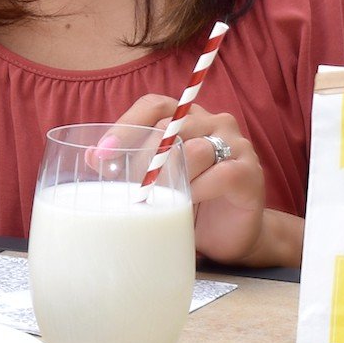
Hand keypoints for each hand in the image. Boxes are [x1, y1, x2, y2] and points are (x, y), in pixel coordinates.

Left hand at [117, 92, 270, 265]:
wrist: (228, 237)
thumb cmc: (187, 203)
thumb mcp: (153, 182)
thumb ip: (127, 165)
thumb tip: (93, 156)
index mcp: (187, 117)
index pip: (154, 105)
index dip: (126, 125)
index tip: (103, 154)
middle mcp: (214, 122)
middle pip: (171, 127)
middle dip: (144, 160)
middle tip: (131, 188)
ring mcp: (235, 145)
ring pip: (194, 150)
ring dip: (171, 178)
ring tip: (159, 200)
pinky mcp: (250, 172)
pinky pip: (220, 174)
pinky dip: (198, 192)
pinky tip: (188, 204)